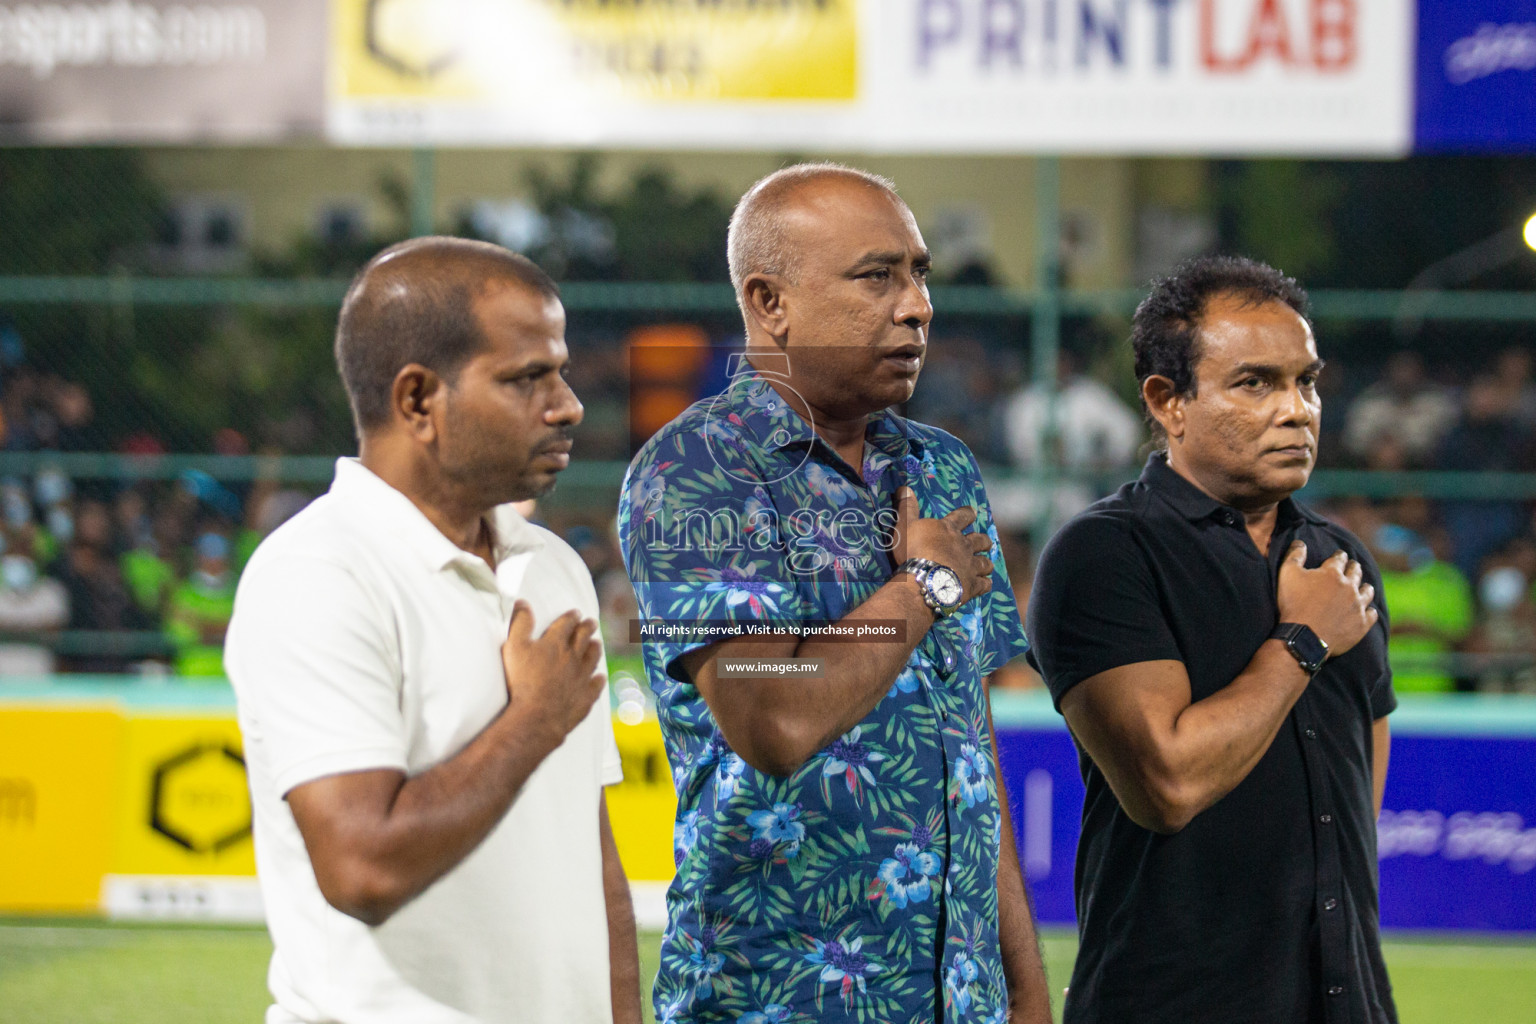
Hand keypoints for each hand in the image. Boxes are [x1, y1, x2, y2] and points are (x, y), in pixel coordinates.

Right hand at [500, 602, 605, 744]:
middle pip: (583, 638)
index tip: (576, 613)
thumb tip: (523, 603)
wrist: (537, 715)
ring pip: (592, 658)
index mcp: (556, 643)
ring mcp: (582, 677)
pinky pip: (595, 685)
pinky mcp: (585, 697)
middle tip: (591, 623)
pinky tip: (600, 678)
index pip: (567, 624)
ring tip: (596, 644)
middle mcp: (573, 657)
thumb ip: (520, 623)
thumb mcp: (514, 647)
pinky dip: (598, 680)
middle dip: (587, 628)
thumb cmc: (522, 680)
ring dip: (595, 649)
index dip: (571, 617)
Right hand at [894, 487, 993, 603]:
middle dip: (983, 540)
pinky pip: (984, 584)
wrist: (924, 580)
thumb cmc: (913, 551)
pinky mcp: (972, 585)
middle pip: (980, 540)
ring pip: (985, 563)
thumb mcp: (905, 526)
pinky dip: (985, 584)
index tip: (972, 512)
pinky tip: (986, 585)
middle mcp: (964, 546)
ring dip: (986, 563)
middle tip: (986, 541)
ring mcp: (970, 566)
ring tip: (987, 565)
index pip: (962, 516)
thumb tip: (904, 487)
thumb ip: (907, 508)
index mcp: (949, 529)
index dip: (967, 513)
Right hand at [1276, 542, 1377, 656]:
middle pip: (1356, 572)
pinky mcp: (1361, 624)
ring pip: (1367, 591)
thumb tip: (1301, 542)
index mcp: (1332, 573)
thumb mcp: (1287, 574)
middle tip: (1353, 566)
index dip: (1339, 556)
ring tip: (1364, 587)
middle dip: (1354, 567)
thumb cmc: (1293, 604)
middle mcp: (1349, 587)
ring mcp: (1358, 606)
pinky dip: (1369, 610)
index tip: (1339, 555)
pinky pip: (1371, 613)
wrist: (1304, 637)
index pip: (1340, 558)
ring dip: (1365, 587)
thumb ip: (1295, 555)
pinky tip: (1367, 610)